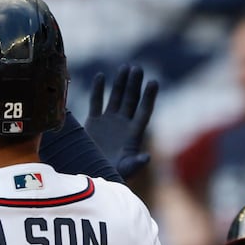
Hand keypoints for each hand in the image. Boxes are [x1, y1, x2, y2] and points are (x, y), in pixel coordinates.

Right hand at [84, 65, 157, 179]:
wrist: (91, 176)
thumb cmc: (112, 176)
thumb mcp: (125, 170)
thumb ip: (135, 163)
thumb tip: (147, 157)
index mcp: (133, 135)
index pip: (143, 112)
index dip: (148, 98)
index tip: (153, 82)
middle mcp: (123, 125)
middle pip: (131, 100)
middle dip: (134, 85)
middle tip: (137, 69)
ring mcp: (109, 122)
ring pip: (116, 98)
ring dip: (120, 83)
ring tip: (125, 68)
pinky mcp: (93, 123)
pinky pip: (96, 102)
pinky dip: (98, 90)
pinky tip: (101, 76)